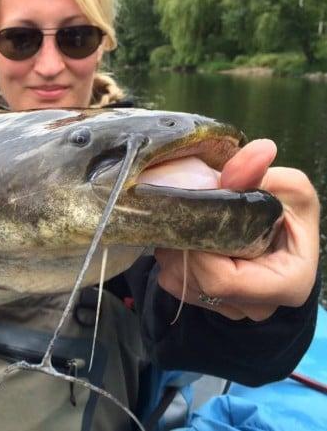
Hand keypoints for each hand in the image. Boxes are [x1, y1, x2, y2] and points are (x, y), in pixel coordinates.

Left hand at [155, 139, 319, 320]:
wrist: (276, 238)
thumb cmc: (286, 215)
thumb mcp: (287, 190)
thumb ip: (265, 174)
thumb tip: (259, 149)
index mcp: (288, 283)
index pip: (225, 281)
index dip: (200, 252)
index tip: (195, 219)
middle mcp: (258, 306)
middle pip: (200, 283)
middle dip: (183, 246)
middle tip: (180, 215)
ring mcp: (231, 309)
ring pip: (182, 284)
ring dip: (173, 252)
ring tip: (183, 224)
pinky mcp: (208, 304)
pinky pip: (174, 285)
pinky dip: (171, 261)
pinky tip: (183, 240)